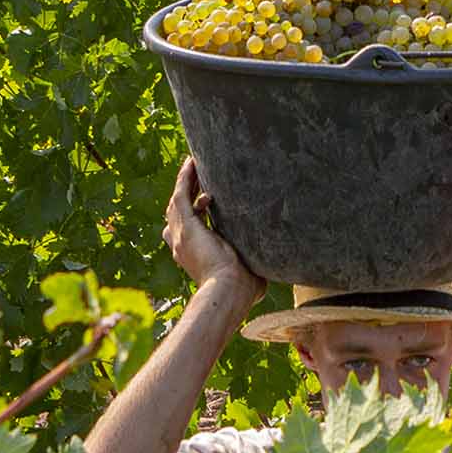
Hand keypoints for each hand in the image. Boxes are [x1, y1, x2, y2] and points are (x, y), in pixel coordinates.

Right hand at [163, 158, 263, 301]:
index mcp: (193, 256)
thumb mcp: (248, 272)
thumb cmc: (242, 289)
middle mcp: (182, 244)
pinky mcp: (186, 224)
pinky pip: (181, 194)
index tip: (204, 200)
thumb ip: (255, 264)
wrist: (230, 290)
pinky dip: (185, 178)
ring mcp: (181, 234)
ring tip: (193, 164)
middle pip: (177, 212)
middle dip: (186, 193)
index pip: (184, 231)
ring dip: (185, 181)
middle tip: (195, 174)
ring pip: (177, 201)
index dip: (191, 213)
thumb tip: (275, 264)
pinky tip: (191, 162)